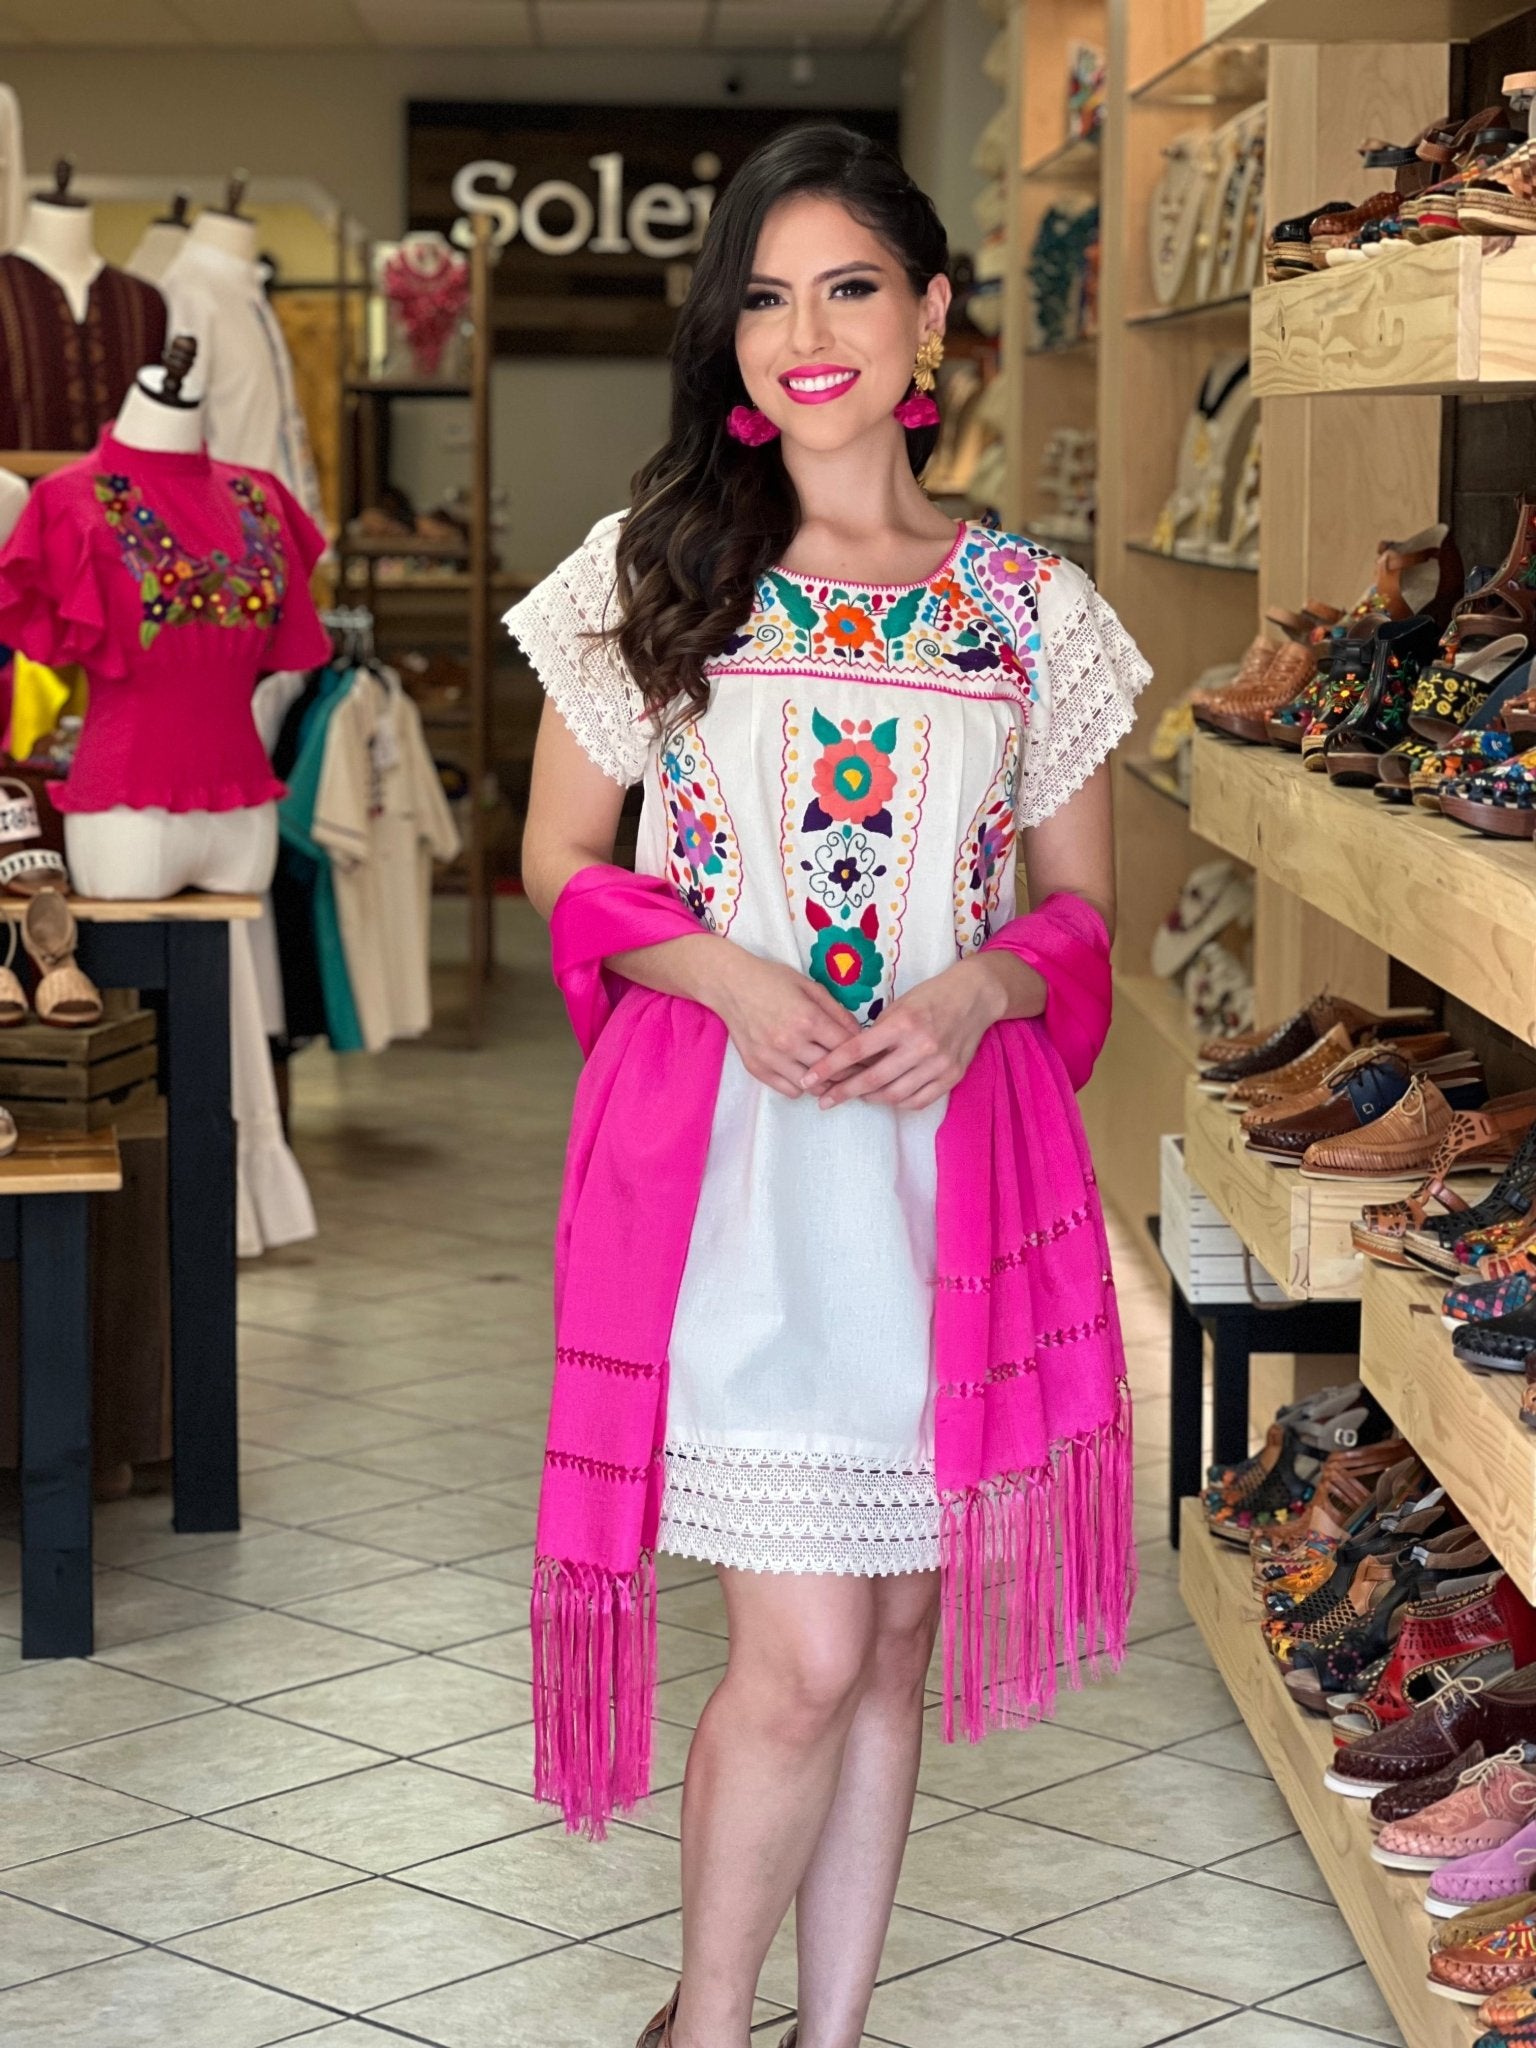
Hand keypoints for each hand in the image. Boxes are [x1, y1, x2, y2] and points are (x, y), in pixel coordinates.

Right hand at [709, 949, 862, 1100]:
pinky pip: (790, 1091)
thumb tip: (859, 1035)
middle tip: (859, 1071)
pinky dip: (802, 1085)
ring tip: (832, 1075)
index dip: (865, 1055)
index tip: (873, 1058)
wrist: (730, 985)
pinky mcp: (757, 1068)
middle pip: (834, 1071)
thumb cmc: (772, 980)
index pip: (848, 1048)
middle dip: (851, 1072)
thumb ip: (837, 1011)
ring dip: (826, 1082)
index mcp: (809, 1019)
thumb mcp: (810, 987)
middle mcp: (791, 1043)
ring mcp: (772, 1058)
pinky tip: (805, 1073)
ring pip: (813, 1086)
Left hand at [804, 957, 1009, 1110]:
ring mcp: (938, 1064)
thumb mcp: (899, 1005)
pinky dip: (898, 1102)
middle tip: (825, 1100)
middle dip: (844, 1092)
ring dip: (870, 1098)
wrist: (975, 996)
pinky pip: (918, 1100)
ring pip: (895, 1095)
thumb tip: (852, 1059)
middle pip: (873, 1079)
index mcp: (902, 1023)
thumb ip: (877, 1032)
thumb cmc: (932, 996)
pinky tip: (887, 1097)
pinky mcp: (952, 1076)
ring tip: (857, 1095)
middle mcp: (921, 1045)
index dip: (830, 1067)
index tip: (810, 1079)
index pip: (857, 1050)